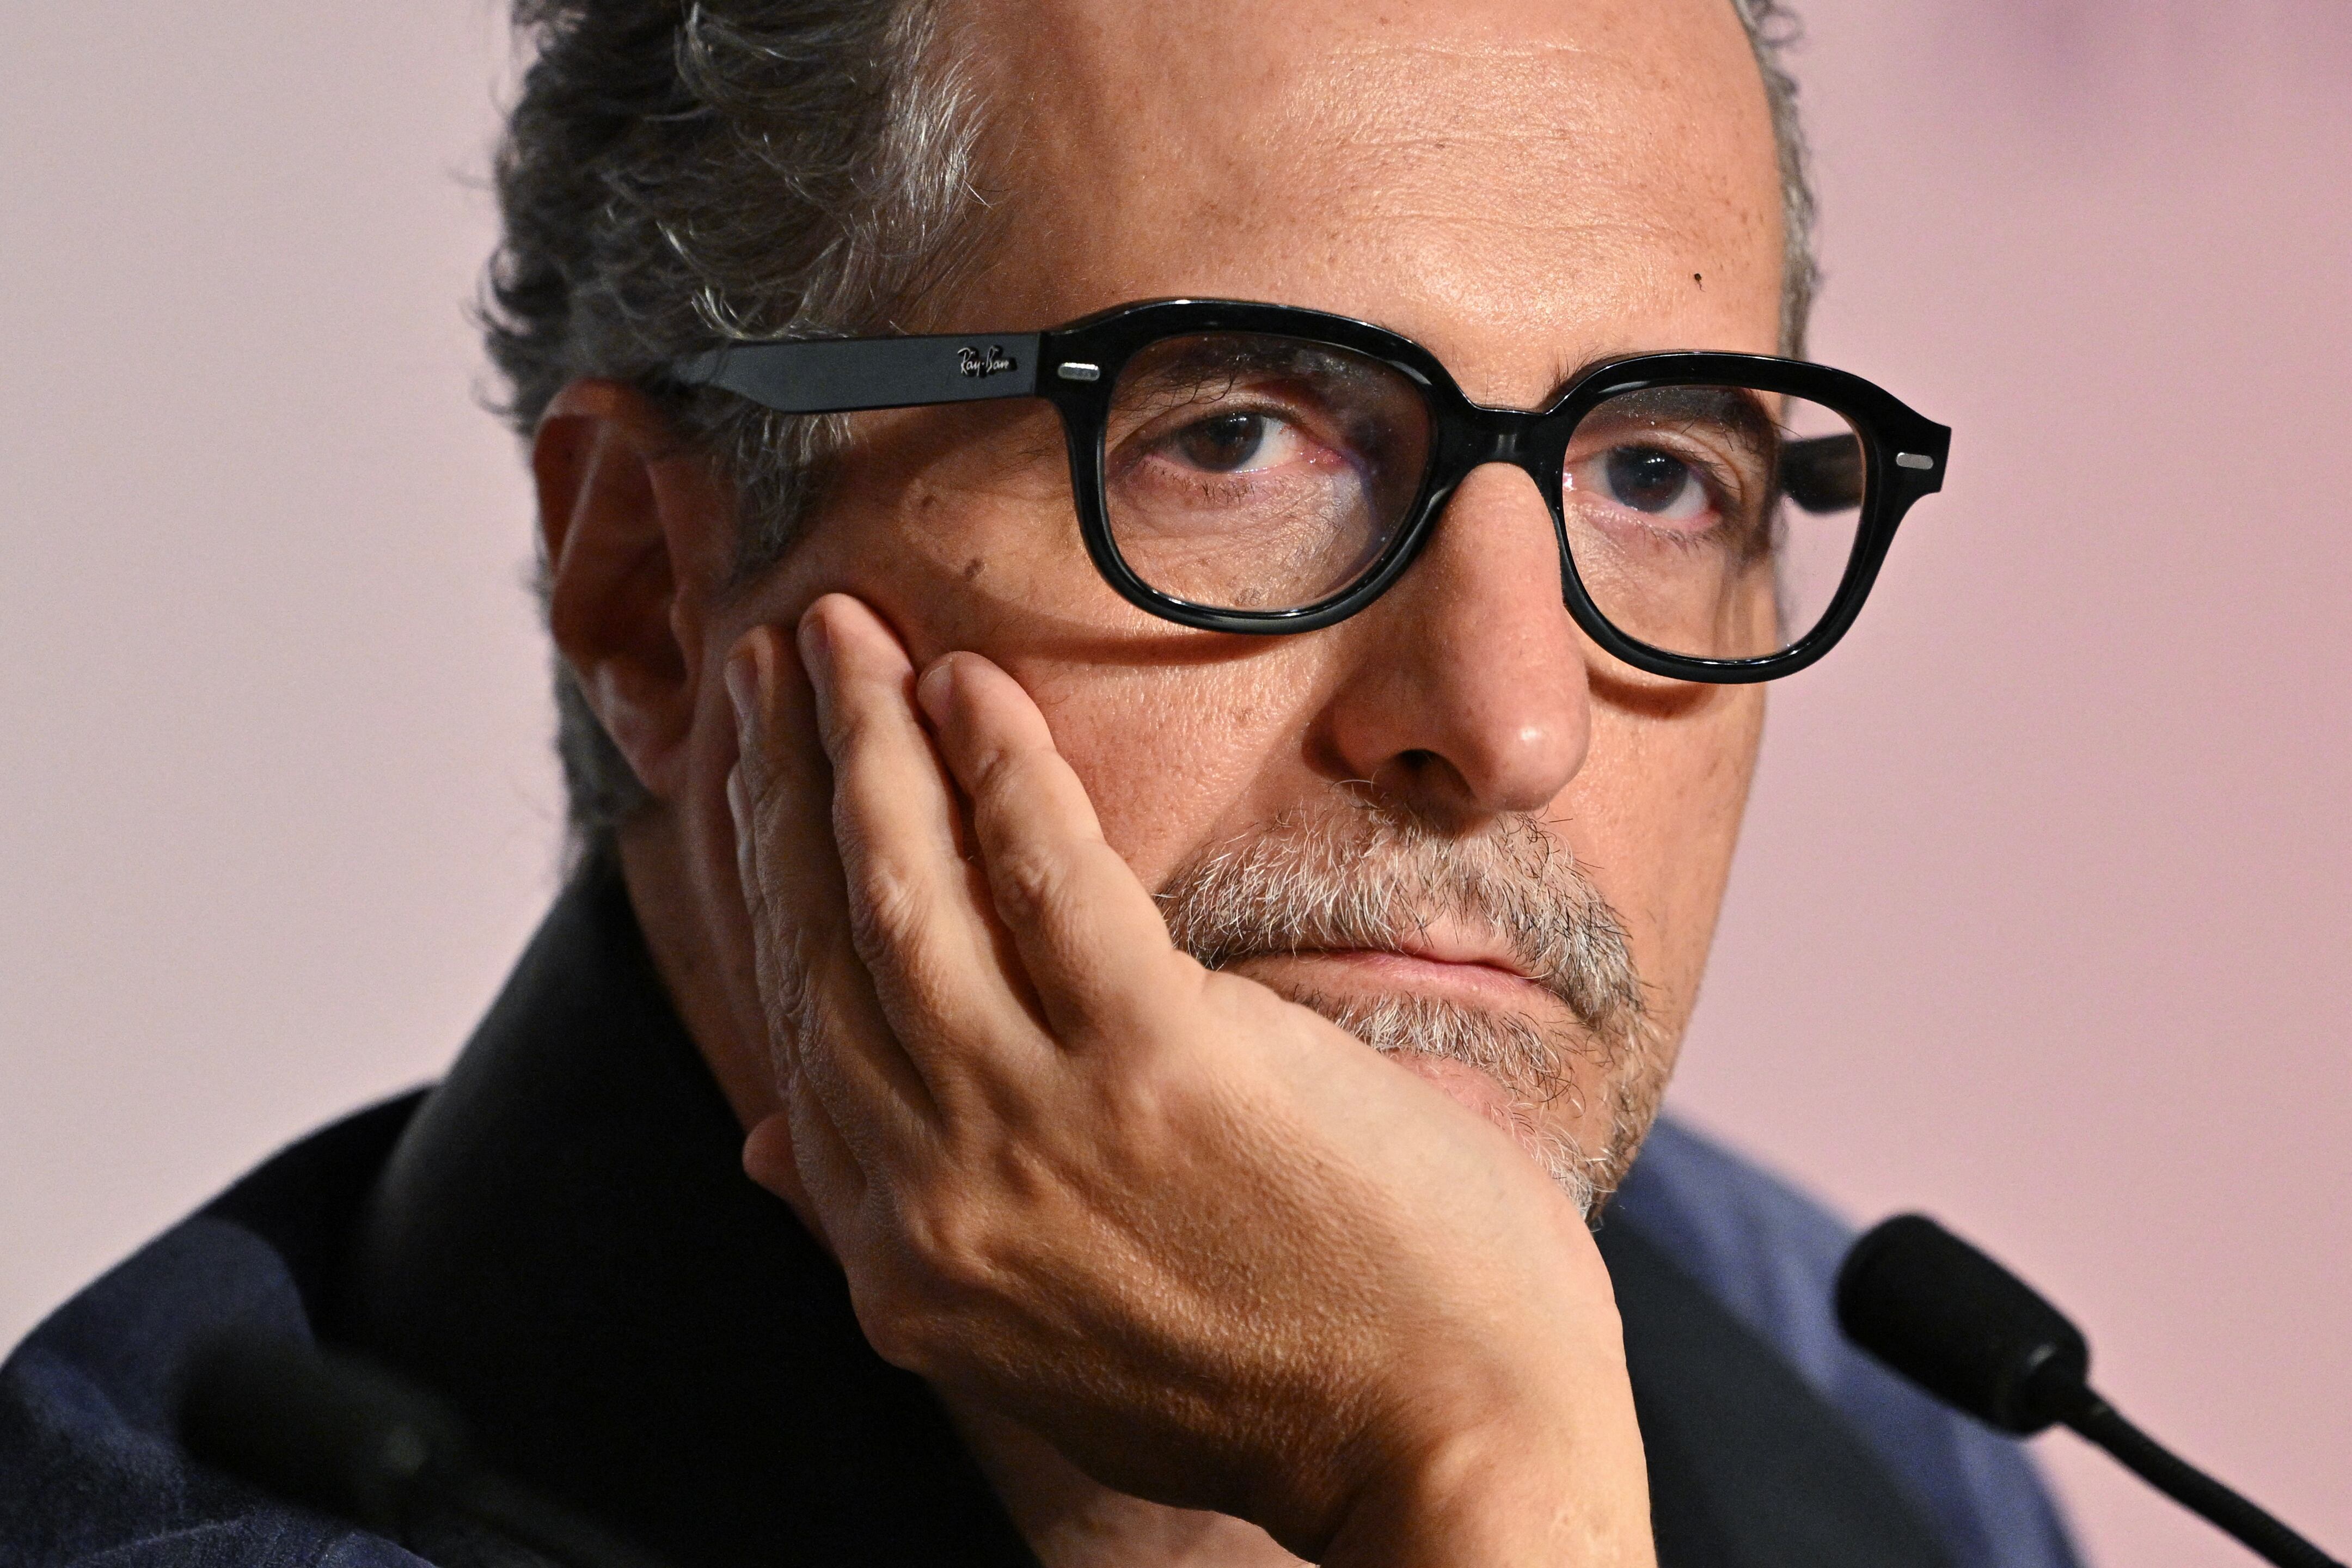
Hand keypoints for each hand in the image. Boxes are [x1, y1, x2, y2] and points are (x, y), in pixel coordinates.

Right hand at [725, 592, 1652, 1566]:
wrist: (1449, 1453)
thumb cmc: (1272, 1375)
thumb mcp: (1038, 1328)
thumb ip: (905, 1227)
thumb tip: (763, 1145)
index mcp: (907, 1256)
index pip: (797, 1030)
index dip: (762, 887)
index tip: (752, 783)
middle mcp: (936, 1195)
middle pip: (825, 944)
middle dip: (780, 784)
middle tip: (767, 659)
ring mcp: (1041, 1130)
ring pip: (901, 892)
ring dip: (858, 742)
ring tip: (833, 632)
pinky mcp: (1159, 1067)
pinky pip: (1044, 875)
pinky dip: (994, 765)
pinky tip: (965, 680)